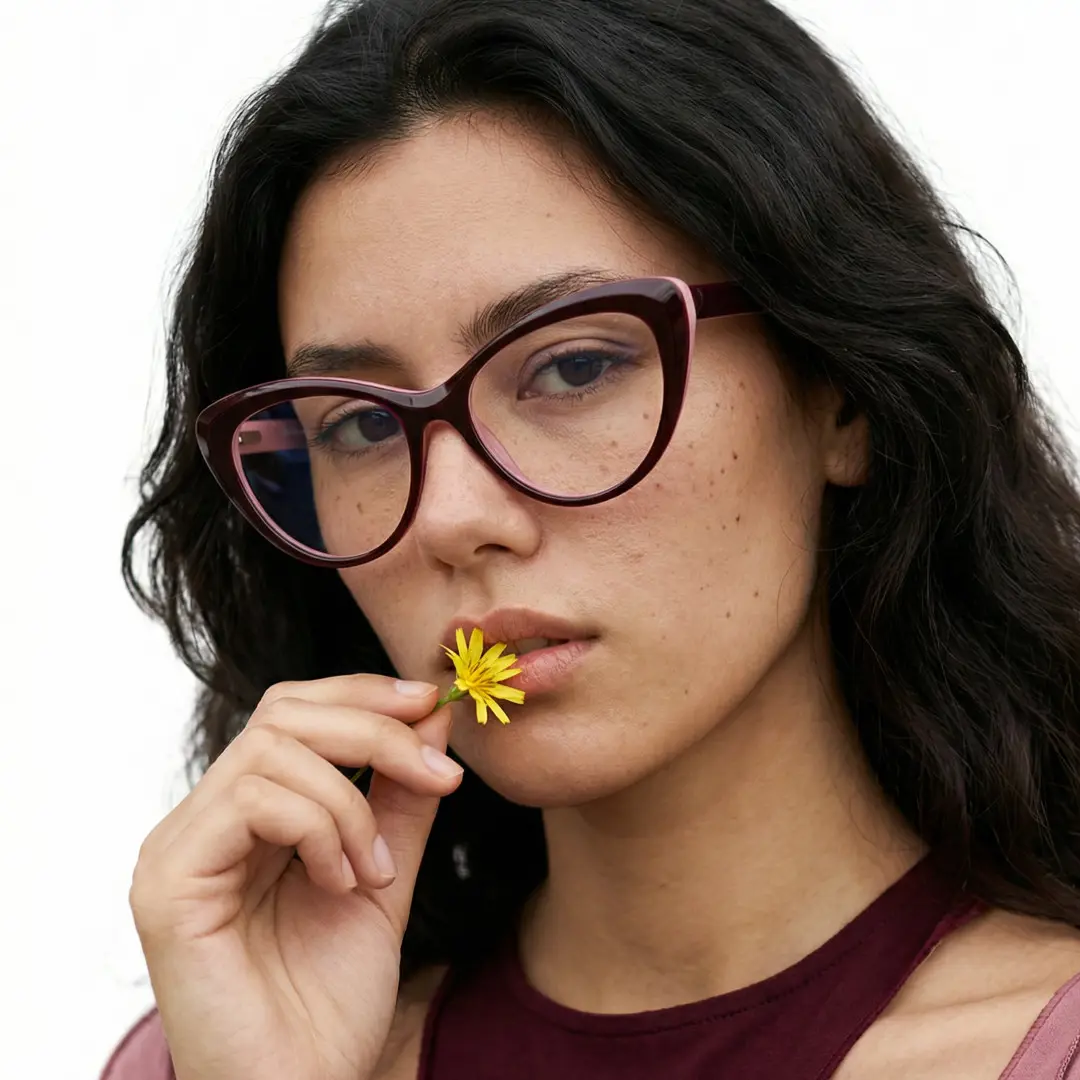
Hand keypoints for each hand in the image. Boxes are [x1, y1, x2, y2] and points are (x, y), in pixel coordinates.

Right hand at [128, 674, 462, 1079]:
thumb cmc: (332, 1001)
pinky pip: (252, 800)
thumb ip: (401, 799)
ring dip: (351, 803)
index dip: (363, 695)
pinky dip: (319, 828)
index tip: (433, 704)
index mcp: (245, 816)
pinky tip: (340, 883)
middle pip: (282, 714)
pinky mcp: (167, 881)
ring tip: (377, 872)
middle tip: (438, 774)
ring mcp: (177, 848)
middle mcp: (202, 821)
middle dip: (374, 730)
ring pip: (271, 749)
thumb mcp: (384, 876)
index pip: (293, 712)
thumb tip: (433, 716)